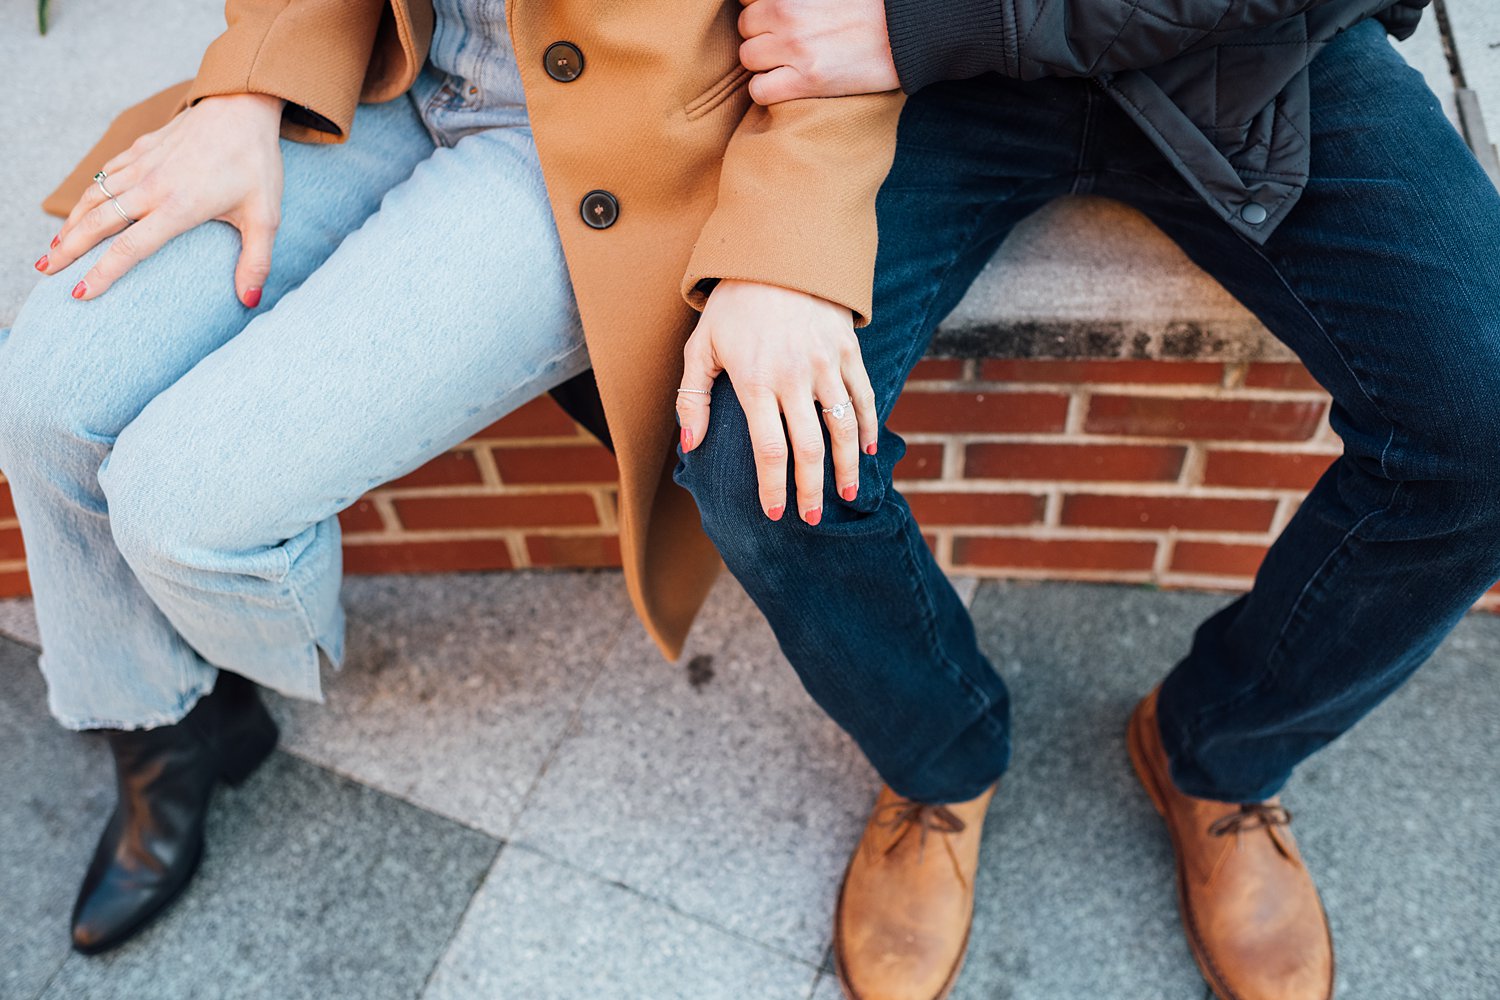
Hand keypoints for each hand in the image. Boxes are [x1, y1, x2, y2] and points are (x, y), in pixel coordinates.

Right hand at [36, 93, 285, 304]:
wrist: (242, 107)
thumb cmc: (256, 163)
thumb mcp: (265, 217)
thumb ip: (256, 262)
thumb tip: (249, 300)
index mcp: (179, 207)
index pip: (130, 247)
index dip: (103, 273)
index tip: (80, 293)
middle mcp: (152, 186)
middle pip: (98, 223)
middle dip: (69, 249)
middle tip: (47, 271)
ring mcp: (143, 165)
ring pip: (95, 197)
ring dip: (71, 223)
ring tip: (55, 248)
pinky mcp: (140, 149)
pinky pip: (105, 175)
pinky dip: (87, 195)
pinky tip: (80, 211)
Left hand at [678, 280, 878, 524]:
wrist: (778, 251)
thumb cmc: (733, 304)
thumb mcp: (701, 345)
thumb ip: (692, 397)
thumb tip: (690, 444)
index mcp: (756, 381)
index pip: (770, 449)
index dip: (774, 486)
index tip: (775, 512)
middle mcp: (794, 377)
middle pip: (810, 448)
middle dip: (812, 490)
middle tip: (812, 519)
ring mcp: (825, 364)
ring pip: (843, 427)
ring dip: (846, 467)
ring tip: (845, 495)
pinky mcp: (848, 351)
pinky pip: (863, 397)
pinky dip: (866, 427)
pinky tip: (864, 451)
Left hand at [737, 0, 898, 104]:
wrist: (908, 31)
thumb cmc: (872, 5)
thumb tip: (767, 4)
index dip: (762, 9)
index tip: (780, 18)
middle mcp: (786, 11)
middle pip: (745, 27)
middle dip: (762, 35)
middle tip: (788, 42)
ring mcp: (794, 46)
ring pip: (748, 58)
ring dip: (765, 63)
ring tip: (790, 64)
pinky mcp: (806, 79)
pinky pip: (759, 90)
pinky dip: (769, 90)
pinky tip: (788, 85)